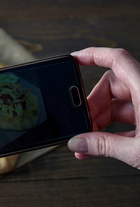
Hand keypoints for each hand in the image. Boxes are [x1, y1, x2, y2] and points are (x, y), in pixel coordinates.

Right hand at [67, 47, 139, 168]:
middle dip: (93, 106)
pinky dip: (110, 133)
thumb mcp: (139, 151)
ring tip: (87, 142)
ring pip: (118, 106)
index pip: (116, 60)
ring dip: (99, 123)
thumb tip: (78, 143)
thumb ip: (104, 146)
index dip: (93, 55)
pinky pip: (126, 122)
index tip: (73, 60)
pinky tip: (97, 147)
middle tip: (81, 125)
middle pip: (112, 87)